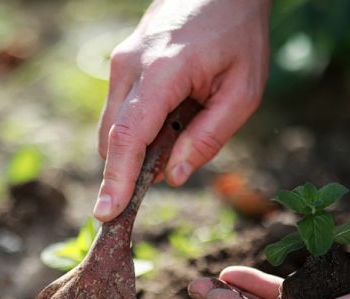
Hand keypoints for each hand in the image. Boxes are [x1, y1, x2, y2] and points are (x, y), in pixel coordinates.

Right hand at [94, 0, 270, 220]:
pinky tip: (173, 112)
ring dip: (138, 146)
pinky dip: (139, 128)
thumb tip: (173, 177)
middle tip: (172, 164)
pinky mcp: (121, 62)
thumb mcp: (243, 90)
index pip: (128, 136)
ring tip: (183, 124)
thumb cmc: (239, 34)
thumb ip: (208, 137)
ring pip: (113, 127)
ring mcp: (121, 62)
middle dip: (130, 169)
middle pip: (112, 139)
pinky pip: (120, 111)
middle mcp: (130, 66)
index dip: (116, 180)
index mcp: (163, 71)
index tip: (105, 213)